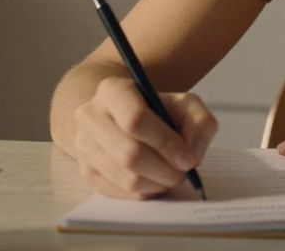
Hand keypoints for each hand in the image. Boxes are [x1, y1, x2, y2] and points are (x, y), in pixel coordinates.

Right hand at [71, 75, 217, 198]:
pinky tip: (155, 180)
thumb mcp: (185, 104)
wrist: (122, 117)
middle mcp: (90, 116)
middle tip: (183, 173)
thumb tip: (192, 155)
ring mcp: (83, 146)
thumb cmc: (157, 110)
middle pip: (129, 154)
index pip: (135, 120)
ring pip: (125, 178)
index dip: (166, 144)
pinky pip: (119, 192)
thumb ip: (200, 123)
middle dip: (164, 170)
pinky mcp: (86, 171)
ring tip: (171, 176)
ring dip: (157, 184)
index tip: (188, 158)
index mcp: (113, 91)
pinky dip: (144, 192)